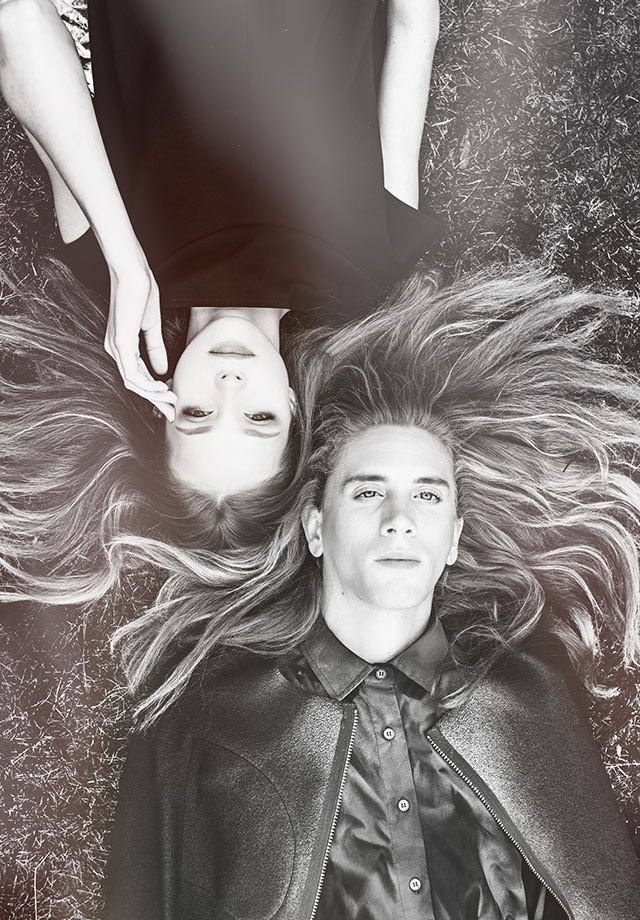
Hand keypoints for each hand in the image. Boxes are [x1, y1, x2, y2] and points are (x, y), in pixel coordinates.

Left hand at [104, 258, 176, 421]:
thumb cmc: (140, 291)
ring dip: (153, 395)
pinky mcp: (121, 343)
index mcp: (122, 346)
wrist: (131, 271)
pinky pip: (132, 373)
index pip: (138, 377)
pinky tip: (162, 388)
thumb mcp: (151, 326)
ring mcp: (116, 347)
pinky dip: (147, 384)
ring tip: (171, 400)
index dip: (155, 392)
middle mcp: (116, 349)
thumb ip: (155, 349)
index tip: (171, 401)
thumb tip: (162, 370)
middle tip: (171, 412)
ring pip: (132, 383)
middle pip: (134, 385)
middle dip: (154, 401)